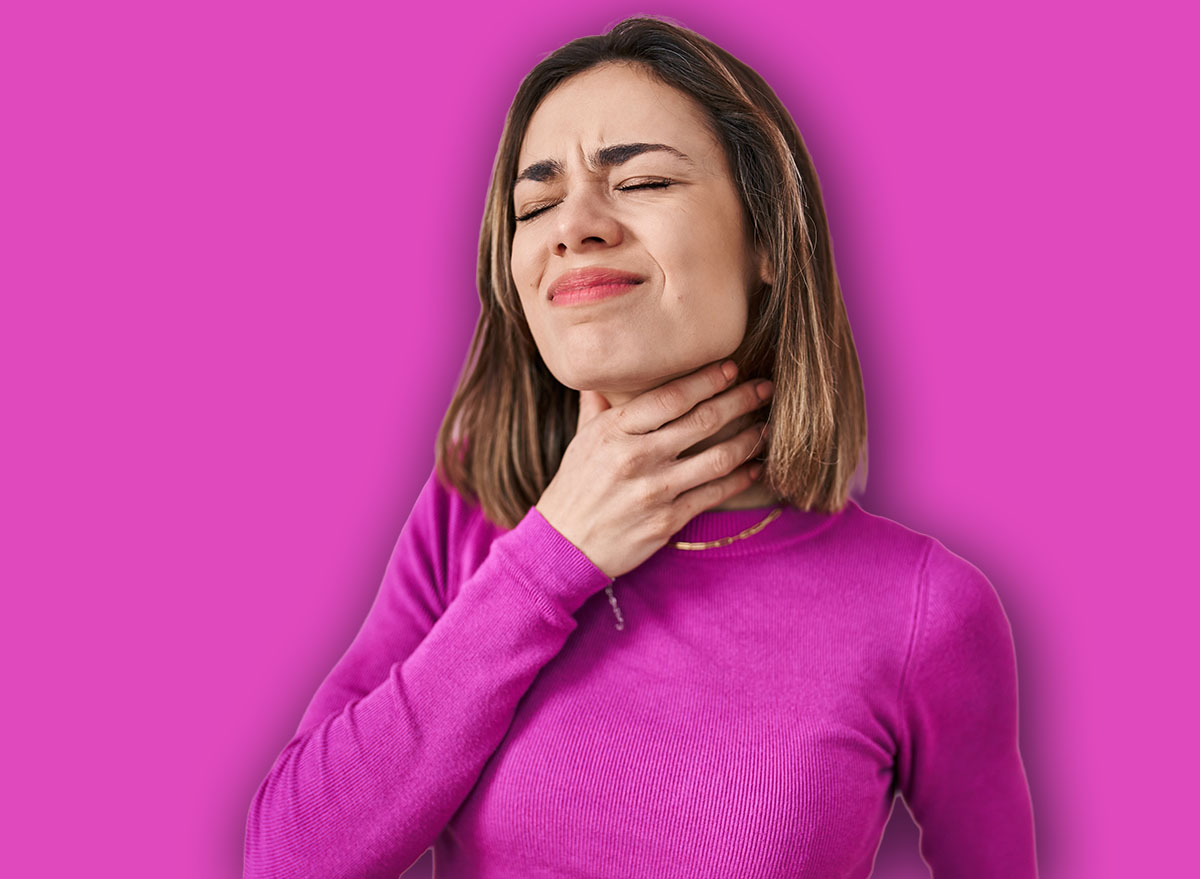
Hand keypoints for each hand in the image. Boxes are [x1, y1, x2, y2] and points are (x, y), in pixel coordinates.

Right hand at [535, 360, 772, 578]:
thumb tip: (605, 371)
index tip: (732, 367)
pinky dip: (740, 479)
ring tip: (767, 426)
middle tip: (765, 387)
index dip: (707, 379)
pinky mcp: (667, 521)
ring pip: (716, 458)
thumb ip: (599, 404)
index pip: (671, 396)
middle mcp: (635, 457)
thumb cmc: (575, 487)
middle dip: (740, 400)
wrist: (563, 546)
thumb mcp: (582, 440)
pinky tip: (755, 467)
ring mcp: (654, 491)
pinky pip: (714, 494)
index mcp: (614, 431)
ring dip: (748, 440)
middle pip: (702, 421)